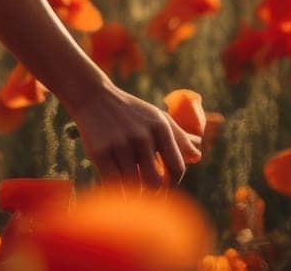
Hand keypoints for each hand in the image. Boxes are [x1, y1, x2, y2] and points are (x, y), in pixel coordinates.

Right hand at [67, 80, 201, 187]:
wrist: (93, 96)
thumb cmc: (131, 111)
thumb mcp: (156, 117)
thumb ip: (179, 137)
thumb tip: (198, 156)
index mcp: (160, 127)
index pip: (177, 167)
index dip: (173, 183)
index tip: (165, 188)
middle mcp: (142, 136)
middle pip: (156, 182)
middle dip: (153, 193)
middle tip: (147, 194)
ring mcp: (120, 144)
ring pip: (133, 184)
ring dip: (132, 192)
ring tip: (130, 192)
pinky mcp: (99, 152)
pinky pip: (112, 183)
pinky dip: (116, 190)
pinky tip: (116, 188)